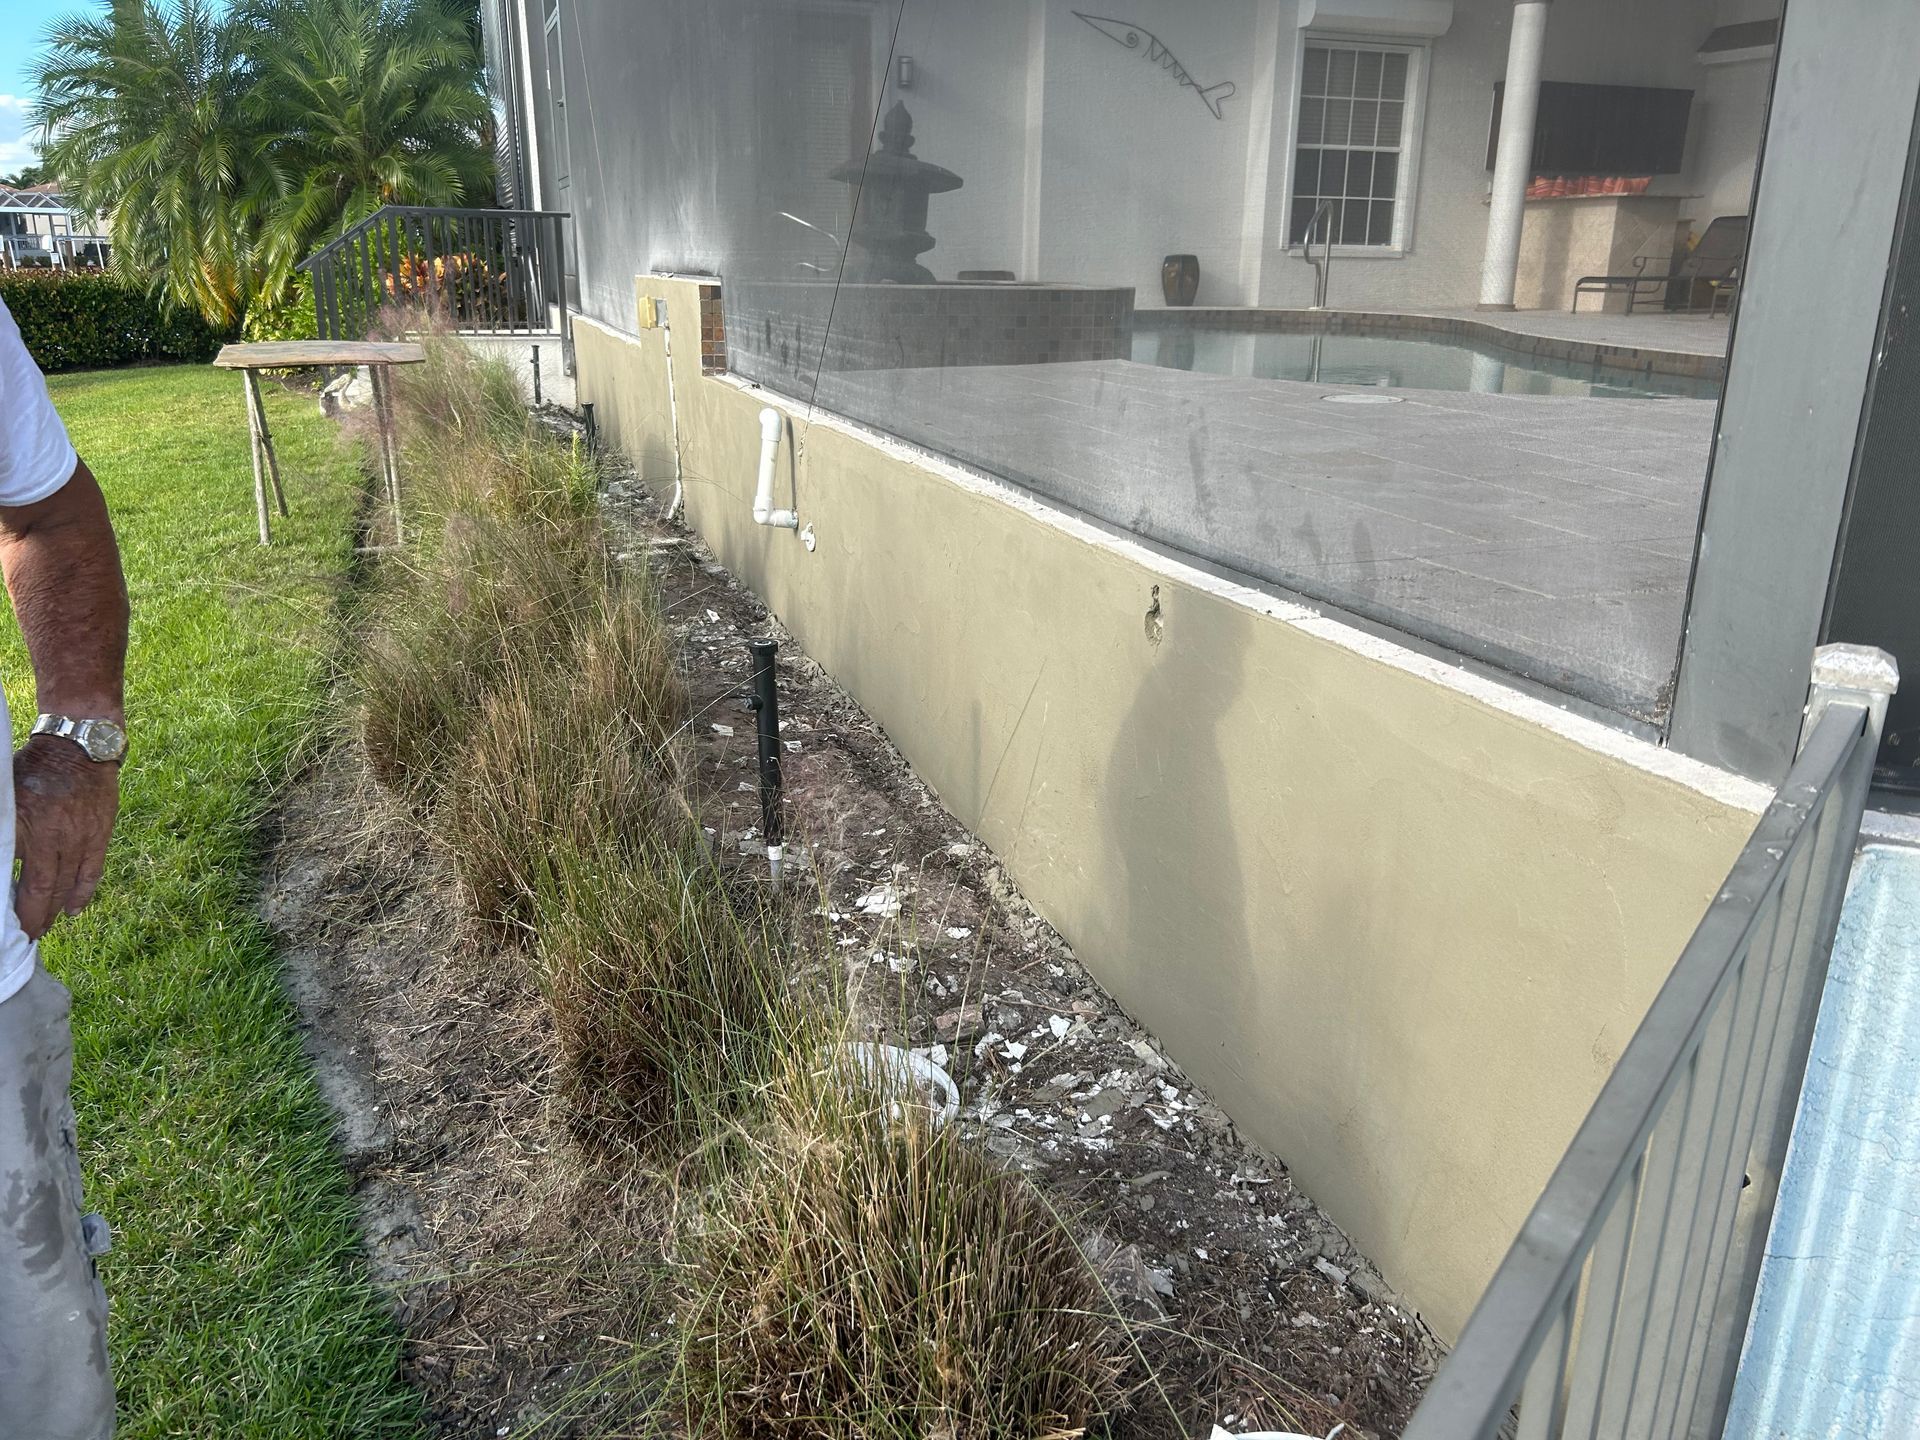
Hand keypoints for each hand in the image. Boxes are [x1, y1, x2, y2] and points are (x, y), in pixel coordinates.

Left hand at [13, 735, 119, 940]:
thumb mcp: (8, 797)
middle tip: (27, 936)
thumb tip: (4, 865)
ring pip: (70, 885)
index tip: (11, 926)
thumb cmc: (35, 768)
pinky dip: (83, 894)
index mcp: (33, 829)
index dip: (20, 910)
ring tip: (45, 928)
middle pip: (48, 890)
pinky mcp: (102, 834)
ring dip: (57, 911)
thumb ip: (7, 832)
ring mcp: (84, 838)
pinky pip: (93, 871)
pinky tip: (74, 910)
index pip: (26, 883)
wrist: (80, 746)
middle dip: (37, 918)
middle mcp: (60, 838)